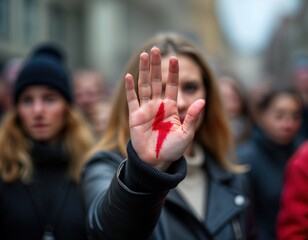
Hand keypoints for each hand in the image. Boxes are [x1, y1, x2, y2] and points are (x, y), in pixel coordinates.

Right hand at [125, 47, 204, 170]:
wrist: (156, 161)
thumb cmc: (172, 149)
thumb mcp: (186, 133)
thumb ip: (192, 116)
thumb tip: (202, 100)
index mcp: (171, 107)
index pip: (172, 85)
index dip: (173, 72)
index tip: (175, 58)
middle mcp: (158, 105)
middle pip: (157, 81)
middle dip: (156, 65)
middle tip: (155, 49)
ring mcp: (146, 109)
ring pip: (144, 85)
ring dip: (144, 71)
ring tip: (144, 55)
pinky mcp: (135, 116)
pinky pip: (132, 100)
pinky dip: (130, 88)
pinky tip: (129, 76)